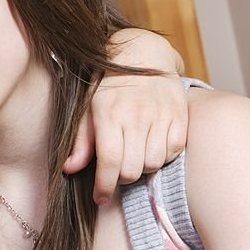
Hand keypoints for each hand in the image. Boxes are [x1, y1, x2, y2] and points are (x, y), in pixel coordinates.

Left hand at [64, 29, 188, 204]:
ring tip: (134, 155)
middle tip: (116, 171)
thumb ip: (80, 140)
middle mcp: (137, 115)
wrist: (142, 52)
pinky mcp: (179, 115)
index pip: (110, 162)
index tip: (100, 197)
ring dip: (142, 168)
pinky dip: (162, 156)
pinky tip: (151, 146)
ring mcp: (161, 114)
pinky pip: (173, 151)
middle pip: (132, 169)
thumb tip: (69, 169)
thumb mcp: (87, 107)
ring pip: (153, 163)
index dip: (104, 186)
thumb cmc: (108, 84)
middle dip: (121, 178)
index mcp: (110, 113)